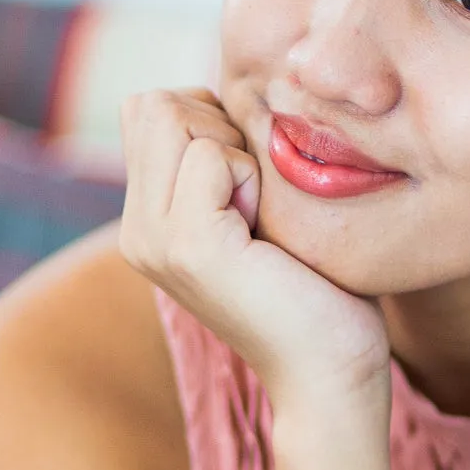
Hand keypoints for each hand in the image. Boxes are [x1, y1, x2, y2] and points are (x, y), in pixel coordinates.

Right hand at [117, 87, 393, 420]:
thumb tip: (229, 94)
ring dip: (237, 150)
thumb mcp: (261, 209)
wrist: (333, 374)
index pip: (149, 108)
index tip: (254, 185)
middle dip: (219, 126)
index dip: (211, 119)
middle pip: (153, 104)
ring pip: (175, 117)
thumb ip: (227, 159)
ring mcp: (154, 240)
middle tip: (259, 198)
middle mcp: (137, 230)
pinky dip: (251, 176)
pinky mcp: (188, 246)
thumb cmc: (319, 289)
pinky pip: (210, 156)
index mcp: (147, 220)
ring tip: (262, 216)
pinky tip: (267, 232)